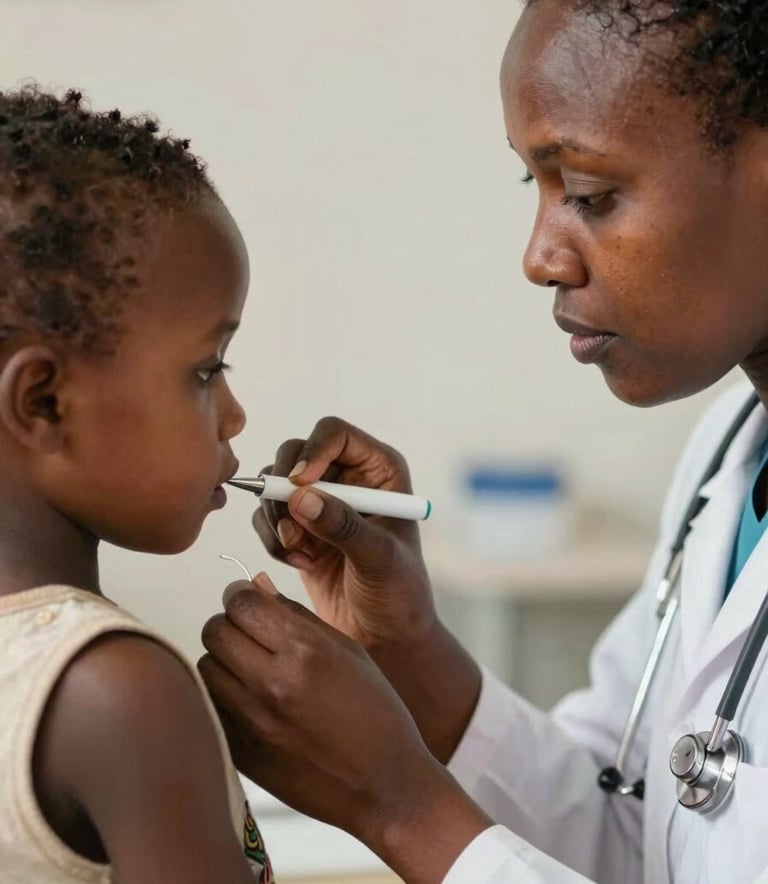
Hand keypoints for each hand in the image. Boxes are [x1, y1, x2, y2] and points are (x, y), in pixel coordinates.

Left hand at [198, 577, 491, 883]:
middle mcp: (274, 684)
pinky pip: (211, 706)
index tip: (250, 602)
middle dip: (231, 625)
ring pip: (206, 667)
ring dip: (223, 661)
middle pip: (216, 631)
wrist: (385, 787)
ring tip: (251, 669)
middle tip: (250, 634)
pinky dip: (223, 696)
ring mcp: (254, 722)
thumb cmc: (376, 713)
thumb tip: (256, 587)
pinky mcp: (243, 753)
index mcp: (307, 652)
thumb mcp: (350, 652)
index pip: (241, 602)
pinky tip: (251, 701)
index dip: (242, 595)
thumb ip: (299, 616)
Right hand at [252, 417, 433, 647]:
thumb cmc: (399, 594)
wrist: (385, 635)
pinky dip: (273, 539)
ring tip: (299, 553)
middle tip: (290, 530)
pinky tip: (300, 563)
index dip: (312, 451)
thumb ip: (344, 526)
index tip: (299, 485)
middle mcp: (349, 477)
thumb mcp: (380, 559)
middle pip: (295, 453)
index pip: (335, 434)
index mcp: (379, 470)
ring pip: (275, 484)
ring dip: (276, 519)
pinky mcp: (300, 527)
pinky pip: (267, 516)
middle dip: (283, 490)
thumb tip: (301, 496)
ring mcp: (321, 501)